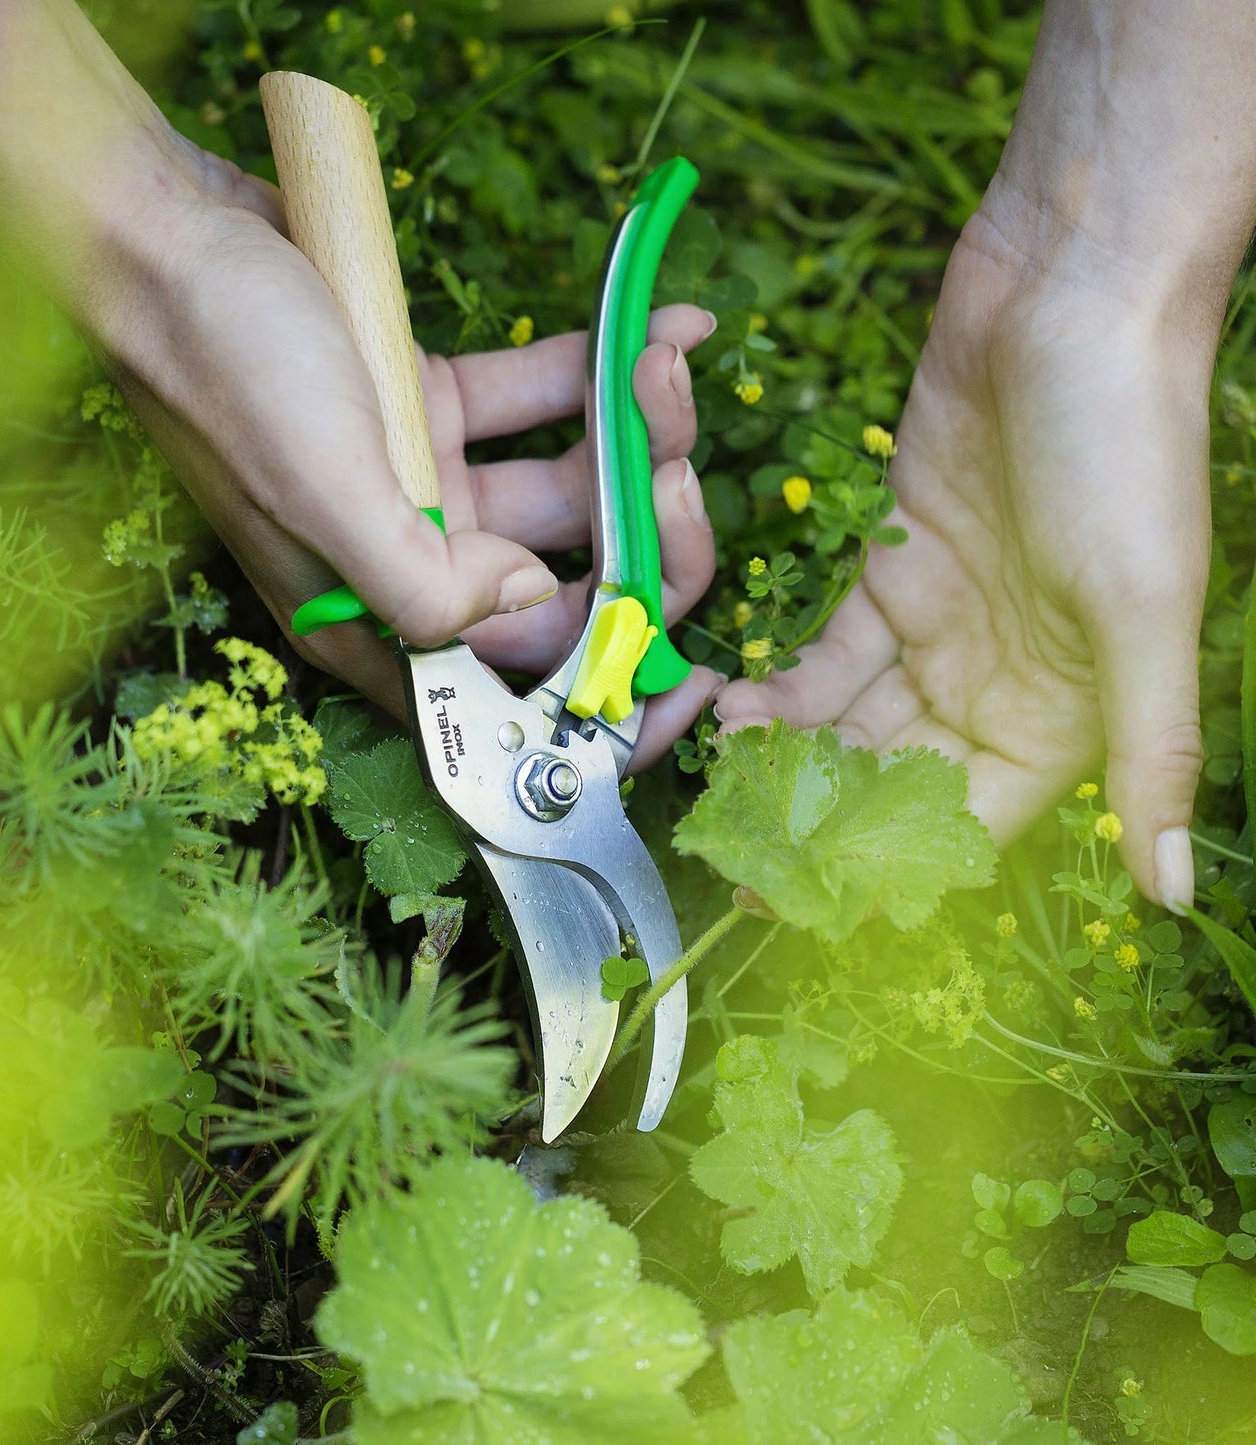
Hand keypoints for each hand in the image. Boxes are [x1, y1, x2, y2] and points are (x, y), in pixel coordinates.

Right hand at [99, 153, 719, 764]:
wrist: (166, 230)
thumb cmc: (224, 366)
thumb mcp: (320, 491)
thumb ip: (424, 582)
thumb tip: (528, 601)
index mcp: (373, 622)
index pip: (511, 694)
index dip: (605, 699)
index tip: (692, 680)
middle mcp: (410, 566)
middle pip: (564, 589)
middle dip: (640, 537)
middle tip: (678, 469)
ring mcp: (431, 485)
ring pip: (568, 488)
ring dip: (636, 436)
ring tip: (666, 365)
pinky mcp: (438, 407)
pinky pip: (543, 400)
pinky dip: (603, 367)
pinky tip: (665, 321)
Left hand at [715, 208, 1214, 907]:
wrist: (1069, 295)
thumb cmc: (1128, 447)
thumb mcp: (1146, 609)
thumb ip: (1152, 751)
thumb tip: (1174, 893)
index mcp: (1065, 713)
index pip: (966, 823)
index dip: (891, 871)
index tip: (808, 902)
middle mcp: (999, 683)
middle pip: (894, 782)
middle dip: (818, 818)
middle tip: (739, 849)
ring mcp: (941, 626)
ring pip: (850, 723)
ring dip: (789, 756)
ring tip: (725, 773)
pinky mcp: (891, 569)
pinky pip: (828, 653)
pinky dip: (782, 684)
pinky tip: (734, 704)